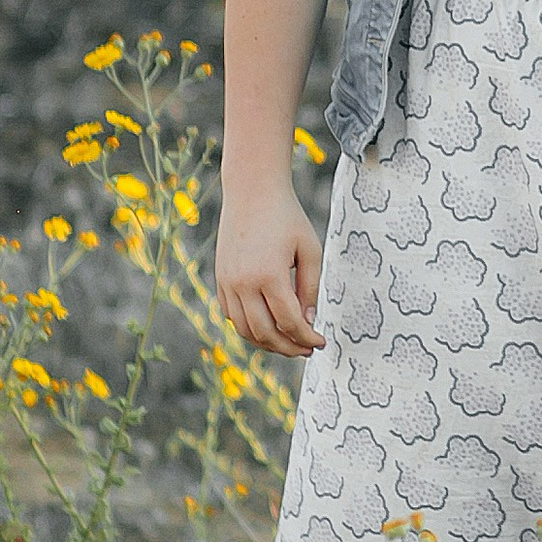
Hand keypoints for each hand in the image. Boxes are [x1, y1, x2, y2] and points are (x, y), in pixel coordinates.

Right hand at [217, 187, 324, 355]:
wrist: (252, 191)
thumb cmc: (286, 217)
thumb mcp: (309, 249)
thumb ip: (310, 288)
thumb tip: (308, 322)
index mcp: (268, 275)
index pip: (289, 322)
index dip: (307, 338)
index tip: (321, 342)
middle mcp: (243, 283)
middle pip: (265, 333)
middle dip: (288, 348)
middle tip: (307, 350)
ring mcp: (227, 282)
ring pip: (245, 330)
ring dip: (267, 343)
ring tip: (288, 343)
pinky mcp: (220, 279)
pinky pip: (232, 315)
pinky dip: (248, 328)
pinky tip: (267, 327)